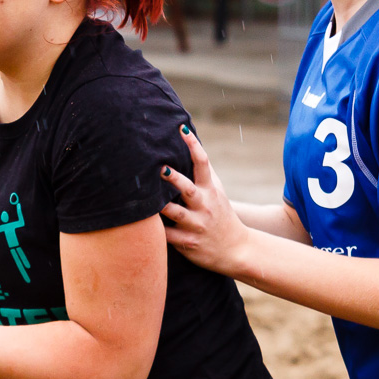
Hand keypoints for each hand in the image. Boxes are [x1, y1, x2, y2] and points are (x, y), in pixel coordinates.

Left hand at [159, 127, 252, 276]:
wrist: (236, 249)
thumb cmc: (220, 214)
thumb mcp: (216, 192)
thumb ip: (203, 173)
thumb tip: (190, 146)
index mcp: (210, 190)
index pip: (203, 163)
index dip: (193, 145)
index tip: (181, 128)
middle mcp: (204, 205)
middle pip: (188, 189)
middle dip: (174, 179)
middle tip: (160, 168)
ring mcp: (196, 225)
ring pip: (176, 214)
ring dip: (162, 206)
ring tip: (147, 198)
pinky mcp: (188, 243)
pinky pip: (169, 237)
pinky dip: (157, 232)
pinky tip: (142, 226)